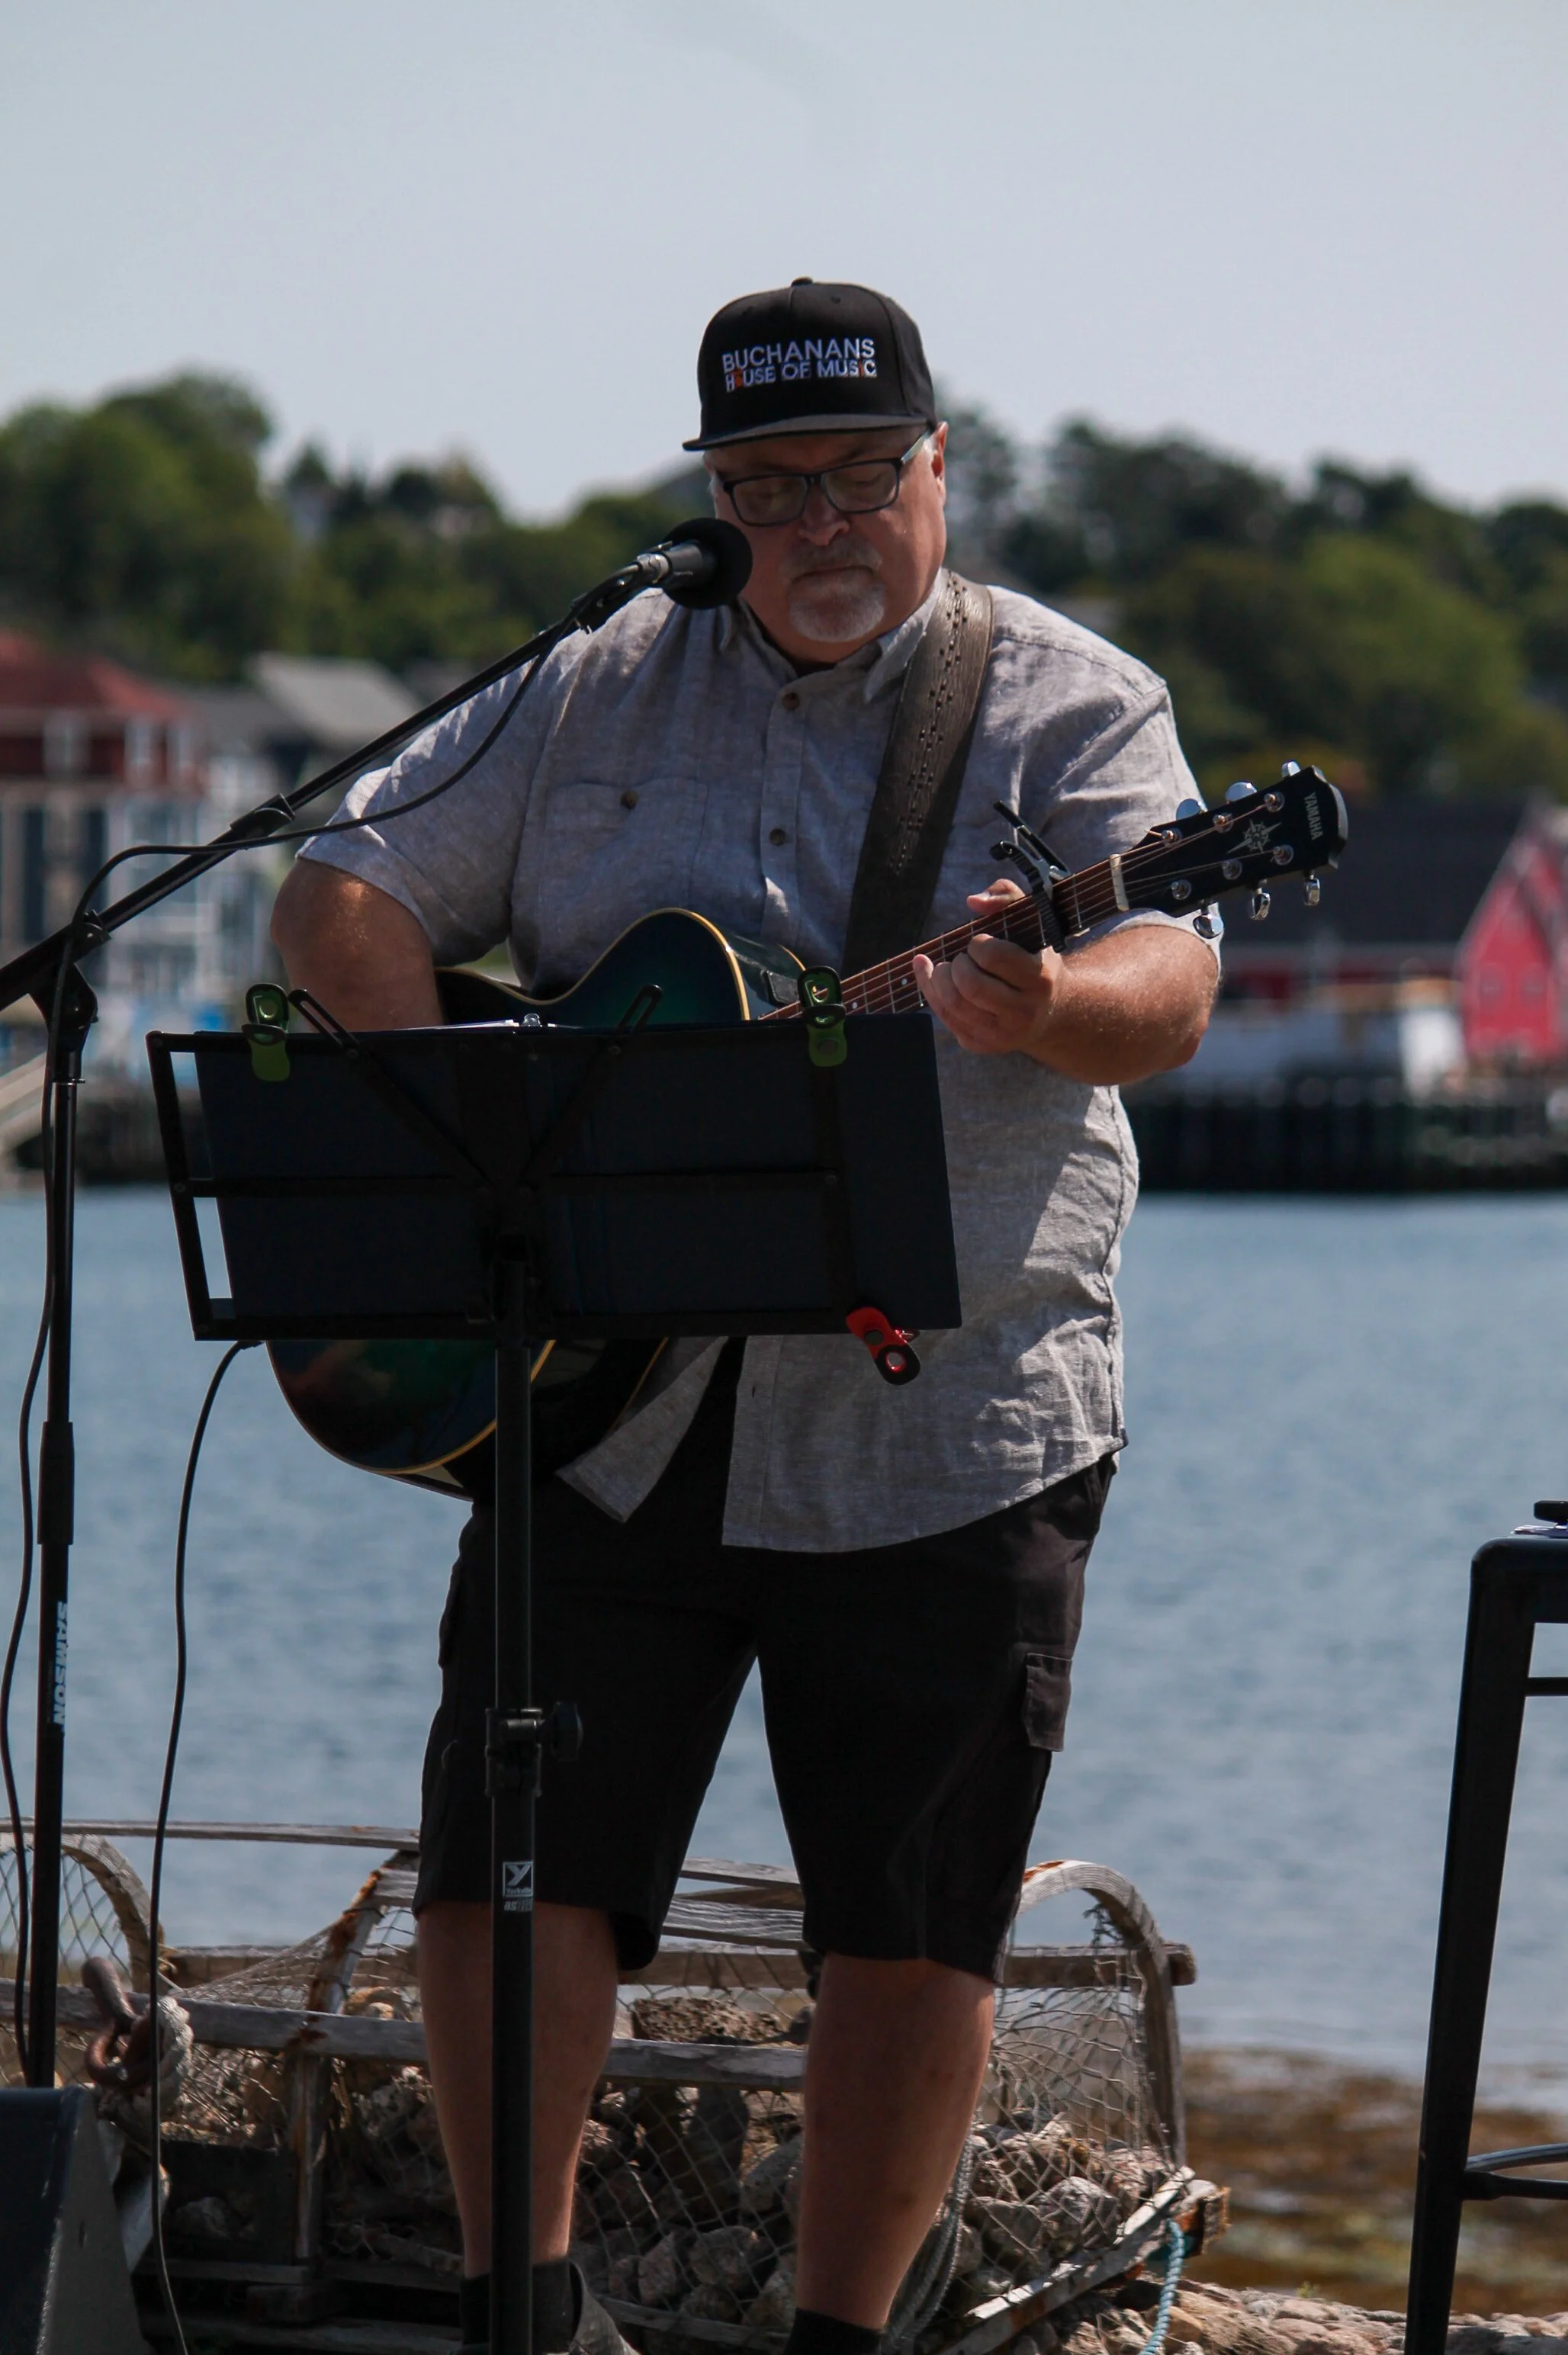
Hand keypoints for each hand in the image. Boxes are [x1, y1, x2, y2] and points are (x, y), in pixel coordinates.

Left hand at [913, 879, 1064, 1057]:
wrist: (1051, 1011)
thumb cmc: (1035, 957)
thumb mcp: (1033, 922)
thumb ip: (1006, 896)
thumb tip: (972, 902)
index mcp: (1040, 979)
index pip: (993, 956)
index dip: (977, 944)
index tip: (979, 943)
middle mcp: (1024, 1012)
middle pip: (969, 985)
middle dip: (955, 965)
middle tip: (961, 958)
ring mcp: (1003, 1034)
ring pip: (953, 1004)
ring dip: (939, 978)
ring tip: (946, 967)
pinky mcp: (984, 1046)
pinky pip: (946, 1019)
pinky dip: (931, 992)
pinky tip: (930, 975)